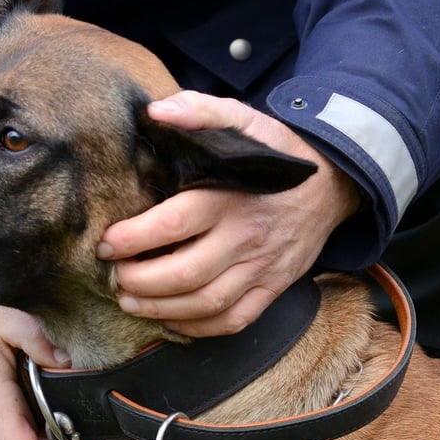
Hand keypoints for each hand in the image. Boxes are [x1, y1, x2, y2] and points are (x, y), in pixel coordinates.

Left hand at [98, 90, 359, 337]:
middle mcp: (246, 236)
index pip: (174, 225)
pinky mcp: (273, 287)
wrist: (333, 184)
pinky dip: (198, 328)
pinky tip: (169, 320)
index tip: (106, 242)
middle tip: (113, 276)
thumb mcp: (243, 119)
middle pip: (186, 273)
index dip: (133, 238)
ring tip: (129, 301)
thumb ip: (200, 111)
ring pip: (207, 303)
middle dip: (140, 281)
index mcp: (231, 196)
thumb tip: (157, 111)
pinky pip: (235, 320)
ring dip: (161, 308)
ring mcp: (262, 267)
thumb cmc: (275, 152)